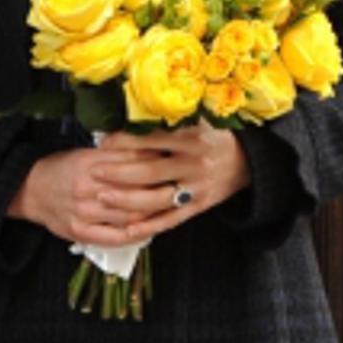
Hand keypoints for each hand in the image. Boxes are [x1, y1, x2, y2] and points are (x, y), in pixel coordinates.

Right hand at [6, 147, 159, 246]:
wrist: (30, 190)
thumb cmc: (62, 169)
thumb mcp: (87, 153)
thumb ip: (116, 153)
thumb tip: (153, 150)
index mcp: (89, 162)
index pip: (132, 162)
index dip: (157, 163)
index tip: (174, 162)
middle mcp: (86, 187)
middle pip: (136, 190)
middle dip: (162, 189)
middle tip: (181, 185)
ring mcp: (83, 212)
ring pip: (130, 215)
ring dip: (154, 212)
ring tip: (171, 207)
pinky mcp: (80, 232)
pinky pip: (115, 237)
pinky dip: (137, 234)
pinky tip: (150, 229)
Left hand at [91, 123, 250, 242]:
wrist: (248, 160)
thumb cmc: (213, 136)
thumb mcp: (197, 120)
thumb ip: (167, 120)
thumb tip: (129, 113)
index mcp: (193, 137)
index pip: (153, 139)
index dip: (126, 140)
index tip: (103, 141)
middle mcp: (195, 163)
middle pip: (150, 171)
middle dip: (119, 172)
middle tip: (94, 172)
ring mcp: (197, 187)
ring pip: (157, 198)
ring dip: (127, 200)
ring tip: (102, 197)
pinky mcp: (199, 206)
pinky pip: (171, 219)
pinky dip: (149, 225)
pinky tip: (128, 228)